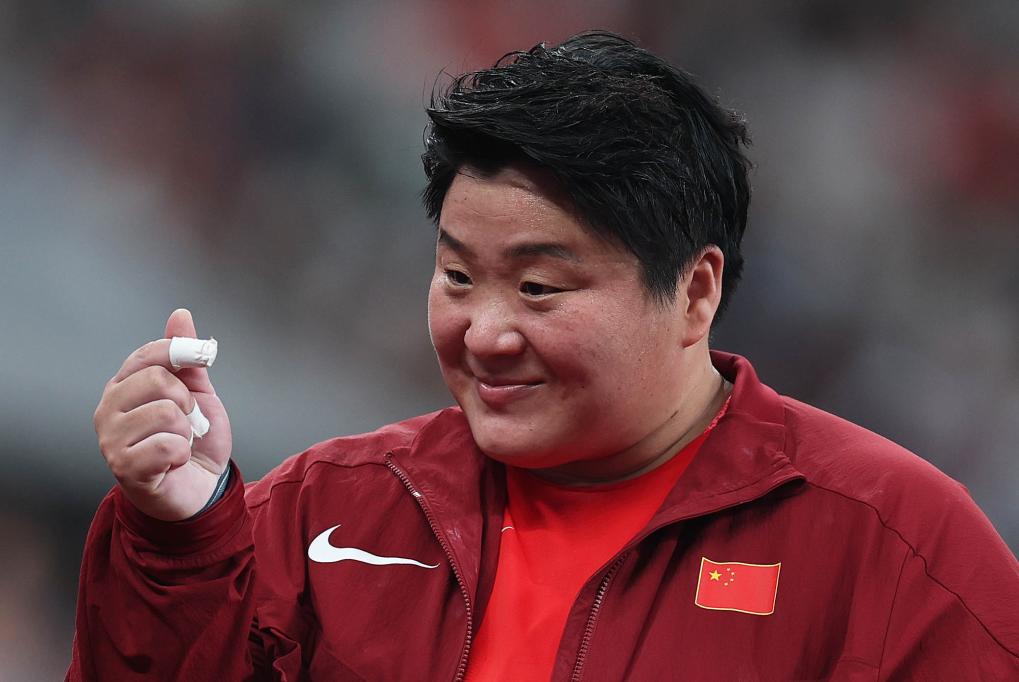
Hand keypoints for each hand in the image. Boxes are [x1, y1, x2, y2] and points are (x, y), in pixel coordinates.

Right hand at [93, 309, 232, 520]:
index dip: (183, 354)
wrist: (200, 488)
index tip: (203, 362)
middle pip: (158, 380)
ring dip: (187, 432)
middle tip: (186, 422)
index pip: (149, 354)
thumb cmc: (193, 439)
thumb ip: (187, 359)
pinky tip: (173, 463)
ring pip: (167, 414)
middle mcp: (108, 409)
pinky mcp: (123, 468)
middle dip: (187, 402)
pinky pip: (169, 446)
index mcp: (123, 385)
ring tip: (178, 444)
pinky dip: (183, 454)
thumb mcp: (198, 394)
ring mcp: (110, 439)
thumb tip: (180, 315)